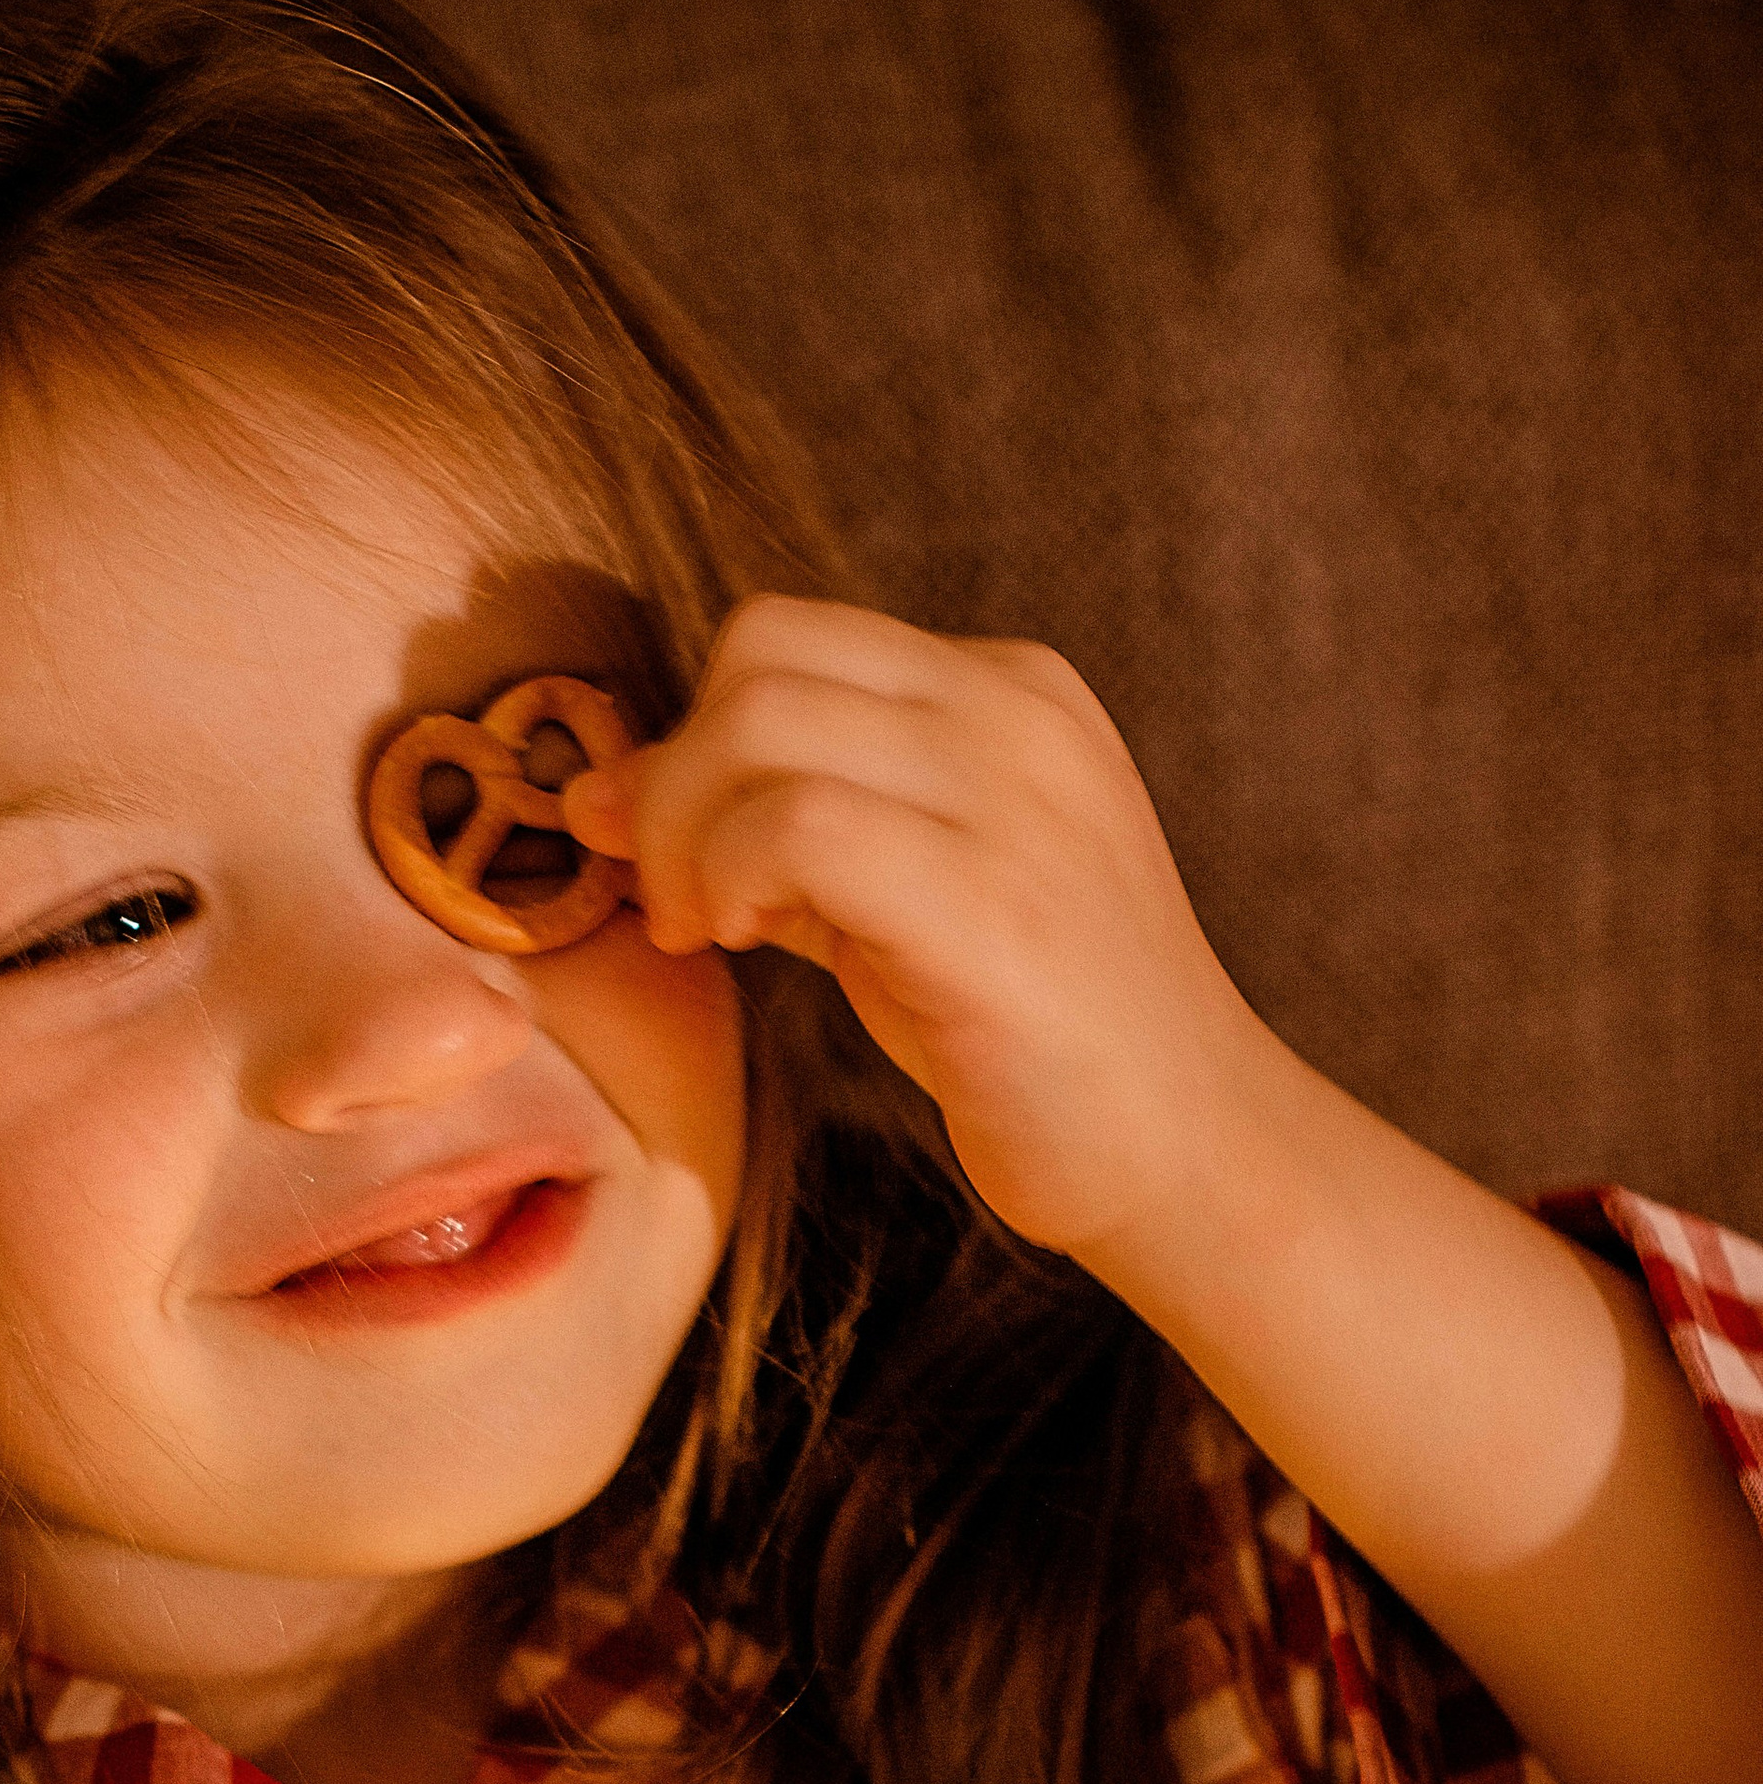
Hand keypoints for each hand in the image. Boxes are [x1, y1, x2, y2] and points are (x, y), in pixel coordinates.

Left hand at [565, 595, 1267, 1259]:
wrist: (1185, 1147)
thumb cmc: (1027, 1034)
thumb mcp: (891, 900)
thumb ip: (764, 830)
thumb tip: (597, 791)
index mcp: (1007, 691)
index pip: (788, 637)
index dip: (696, 736)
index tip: (685, 857)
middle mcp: (1017, 715)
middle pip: (760, 651)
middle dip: (674, 776)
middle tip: (680, 903)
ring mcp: (1014, 797)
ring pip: (762, 720)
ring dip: (685, 833)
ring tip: (707, 930)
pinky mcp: (992, 899)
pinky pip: (798, 825)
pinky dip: (728, 876)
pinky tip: (744, 945)